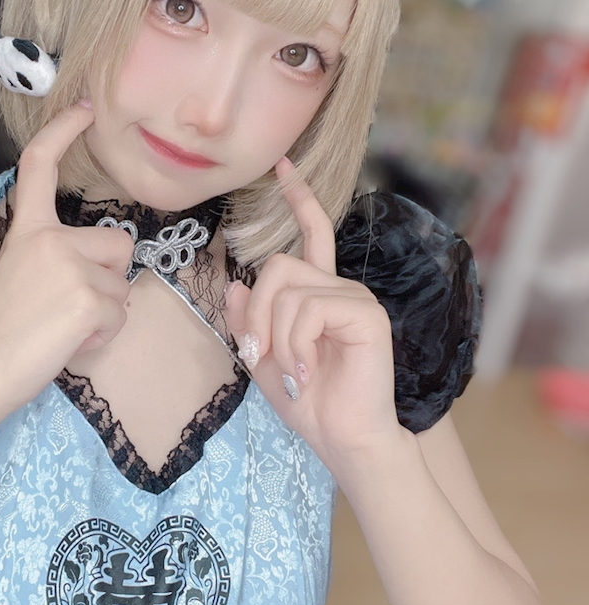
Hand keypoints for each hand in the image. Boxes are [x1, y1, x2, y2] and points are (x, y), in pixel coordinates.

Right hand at [0, 103, 133, 416]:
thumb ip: (58, 258)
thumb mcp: (23, 277)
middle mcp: (49, 238)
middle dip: (108, 277)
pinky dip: (103, 336)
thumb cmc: (0, 333)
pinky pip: (120, 315)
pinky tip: (69, 342)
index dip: (63, 132)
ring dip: (104, 311)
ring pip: (122, 284)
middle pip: (117, 241)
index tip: (83, 108)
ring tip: (64, 328)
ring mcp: (69, 266)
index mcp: (27, 230)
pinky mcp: (88, 297)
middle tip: (68, 307)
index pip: (40, 166)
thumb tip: (100, 266)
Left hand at [224, 158, 401, 471]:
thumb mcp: (263, 359)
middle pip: (278, 265)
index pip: (311, 234)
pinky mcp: (366, 313)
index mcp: (318, 294)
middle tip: (258, 354)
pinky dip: (295, 344)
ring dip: (275, 337)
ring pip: (288, 289)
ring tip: (291, 371)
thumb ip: (250, 321)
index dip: (298, 199)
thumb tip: (239, 283)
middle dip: (256, 313)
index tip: (281, 166)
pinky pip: (309, 308)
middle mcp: (339, 287)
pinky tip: (306, 370)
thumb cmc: (309, 403)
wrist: (343, 439)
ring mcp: (355, 297)